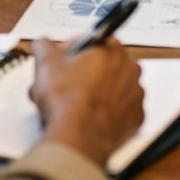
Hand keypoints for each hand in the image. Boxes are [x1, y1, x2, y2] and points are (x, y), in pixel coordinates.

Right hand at [31, 37, 144, 165]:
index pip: (91, 42)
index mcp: (112, 49)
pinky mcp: (136, 118)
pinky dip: (106, 112)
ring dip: (95, 92)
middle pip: (102, 65)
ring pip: (112, 88)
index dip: (71, 51)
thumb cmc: (67, 101)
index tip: (62, 61)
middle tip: (63, 85)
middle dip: (82, 73)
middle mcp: (130, 68)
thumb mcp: (46, 64)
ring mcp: (135, 94)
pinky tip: (89, 116)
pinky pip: (120, 110)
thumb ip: (44, 45)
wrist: (78, 137)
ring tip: (73, 104)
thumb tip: (43, 44)